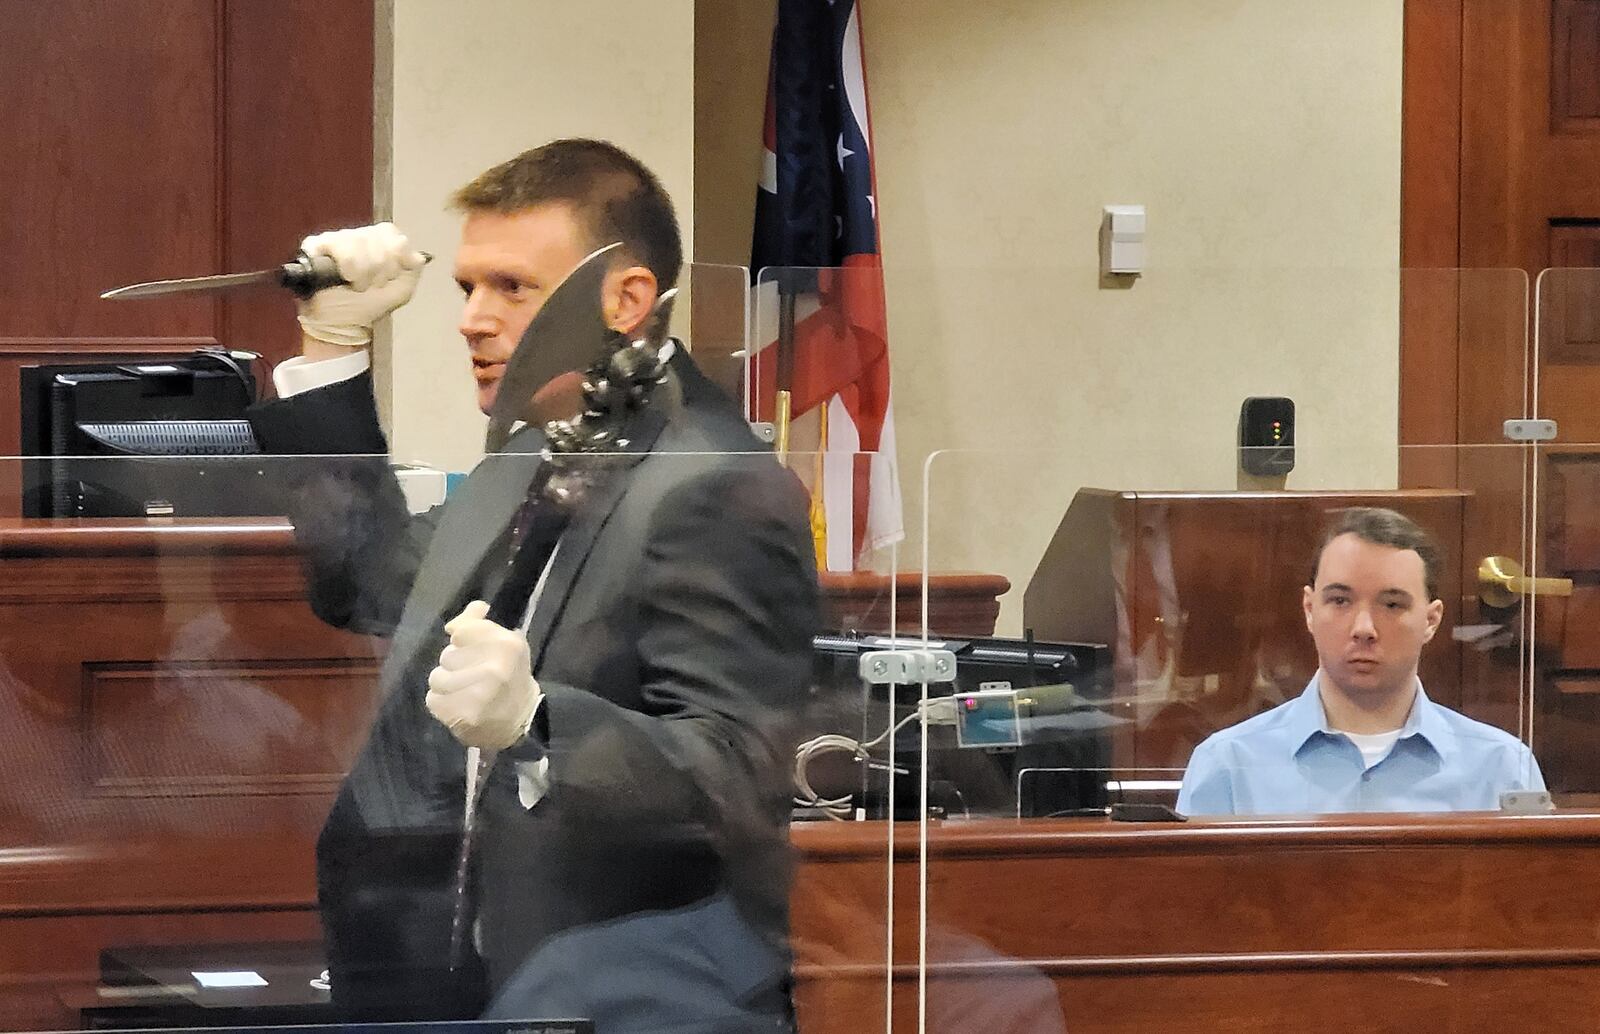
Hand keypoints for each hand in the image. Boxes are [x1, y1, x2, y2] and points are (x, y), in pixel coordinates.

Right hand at [296, 222, 425, 349]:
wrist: (342, 324)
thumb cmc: (368, 306)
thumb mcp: (401, 289)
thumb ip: (413, 268)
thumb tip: (416, 255)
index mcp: (377, 242)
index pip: (388, 231)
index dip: (393, 255)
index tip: (388, 277)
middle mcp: (356, 237)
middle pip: (376, 238)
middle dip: (379, 269)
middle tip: (371, 285)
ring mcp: (335, 239)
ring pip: (359, 241)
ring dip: (363, 272)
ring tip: (358, 286)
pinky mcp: (315, 245)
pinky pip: (338, 246)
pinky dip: (348, 268)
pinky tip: (345, 279)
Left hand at [426, 600, 541, 750]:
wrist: (521, 721)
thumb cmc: (511, 678)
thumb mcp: (505, 644)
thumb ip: (481, 625)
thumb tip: (470, 610)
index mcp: (507, 645)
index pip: (461, 632)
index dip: (463, 642)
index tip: (474, 653)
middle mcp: (493, 668)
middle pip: (447, 655)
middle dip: (455, 665)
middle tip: (473, 677)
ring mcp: (477, 694)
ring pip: (436, 677)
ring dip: (445, 685)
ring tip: (464, 693)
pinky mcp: (461, 715)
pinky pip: (433, 699)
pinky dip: (442, 703)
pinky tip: (459, 707)